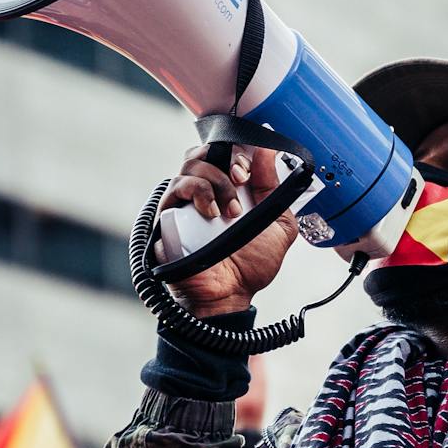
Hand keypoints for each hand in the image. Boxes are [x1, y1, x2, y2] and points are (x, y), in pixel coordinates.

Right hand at [157, 143, 298, 316]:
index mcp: (230, 190)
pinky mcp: (169, 216)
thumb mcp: (279, 225)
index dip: (239, 152)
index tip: (250, 169)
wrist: (230, 296)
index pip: (226, 153)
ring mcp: (185, 204)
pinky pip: (175, 188)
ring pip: (189, 165)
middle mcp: (205, 193)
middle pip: (204, 152)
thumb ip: (276, 189)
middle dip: (225, 159)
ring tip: (229, 211)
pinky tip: (212, 213)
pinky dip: (197, 193)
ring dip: (215, 181)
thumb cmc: (250, 267)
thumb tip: (268, 153)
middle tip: (240, 178)